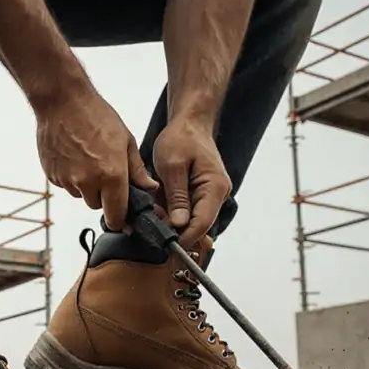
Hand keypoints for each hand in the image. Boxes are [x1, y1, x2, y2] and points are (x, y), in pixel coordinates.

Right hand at [36, 92, 159, 230]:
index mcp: (111, 176)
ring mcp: (67, 180)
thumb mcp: (126, 141)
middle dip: (103, 196)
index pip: (116, 217)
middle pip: (97, 206)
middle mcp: (87, 182)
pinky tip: (73, 155)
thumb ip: (137, 170)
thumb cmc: (96, 116)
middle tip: (105, 172)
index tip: (123, 216)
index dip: (121, 219)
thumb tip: (149, 188)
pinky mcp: (52, 175)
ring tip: (87, 158)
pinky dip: (71, 176)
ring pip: (81, 195)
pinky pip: (66, 185)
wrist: (62, 101)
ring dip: (86, 185)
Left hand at [153, 121, 231, 246]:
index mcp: (214, 187)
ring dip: (172, 220)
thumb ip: (177, 196)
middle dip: (175, 229)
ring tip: (153, 211)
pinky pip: (187, 210)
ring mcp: (210, 195)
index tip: (166, 244)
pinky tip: (158, 204)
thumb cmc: (182, 138)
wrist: (189, 124)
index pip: (202, 223)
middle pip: (198, 224)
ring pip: (191, 219)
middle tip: (152, 224)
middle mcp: (217, 194)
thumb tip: (180, 224)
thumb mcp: (172, 166)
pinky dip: (172, 211)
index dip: (185, 237)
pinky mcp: (201, 194)